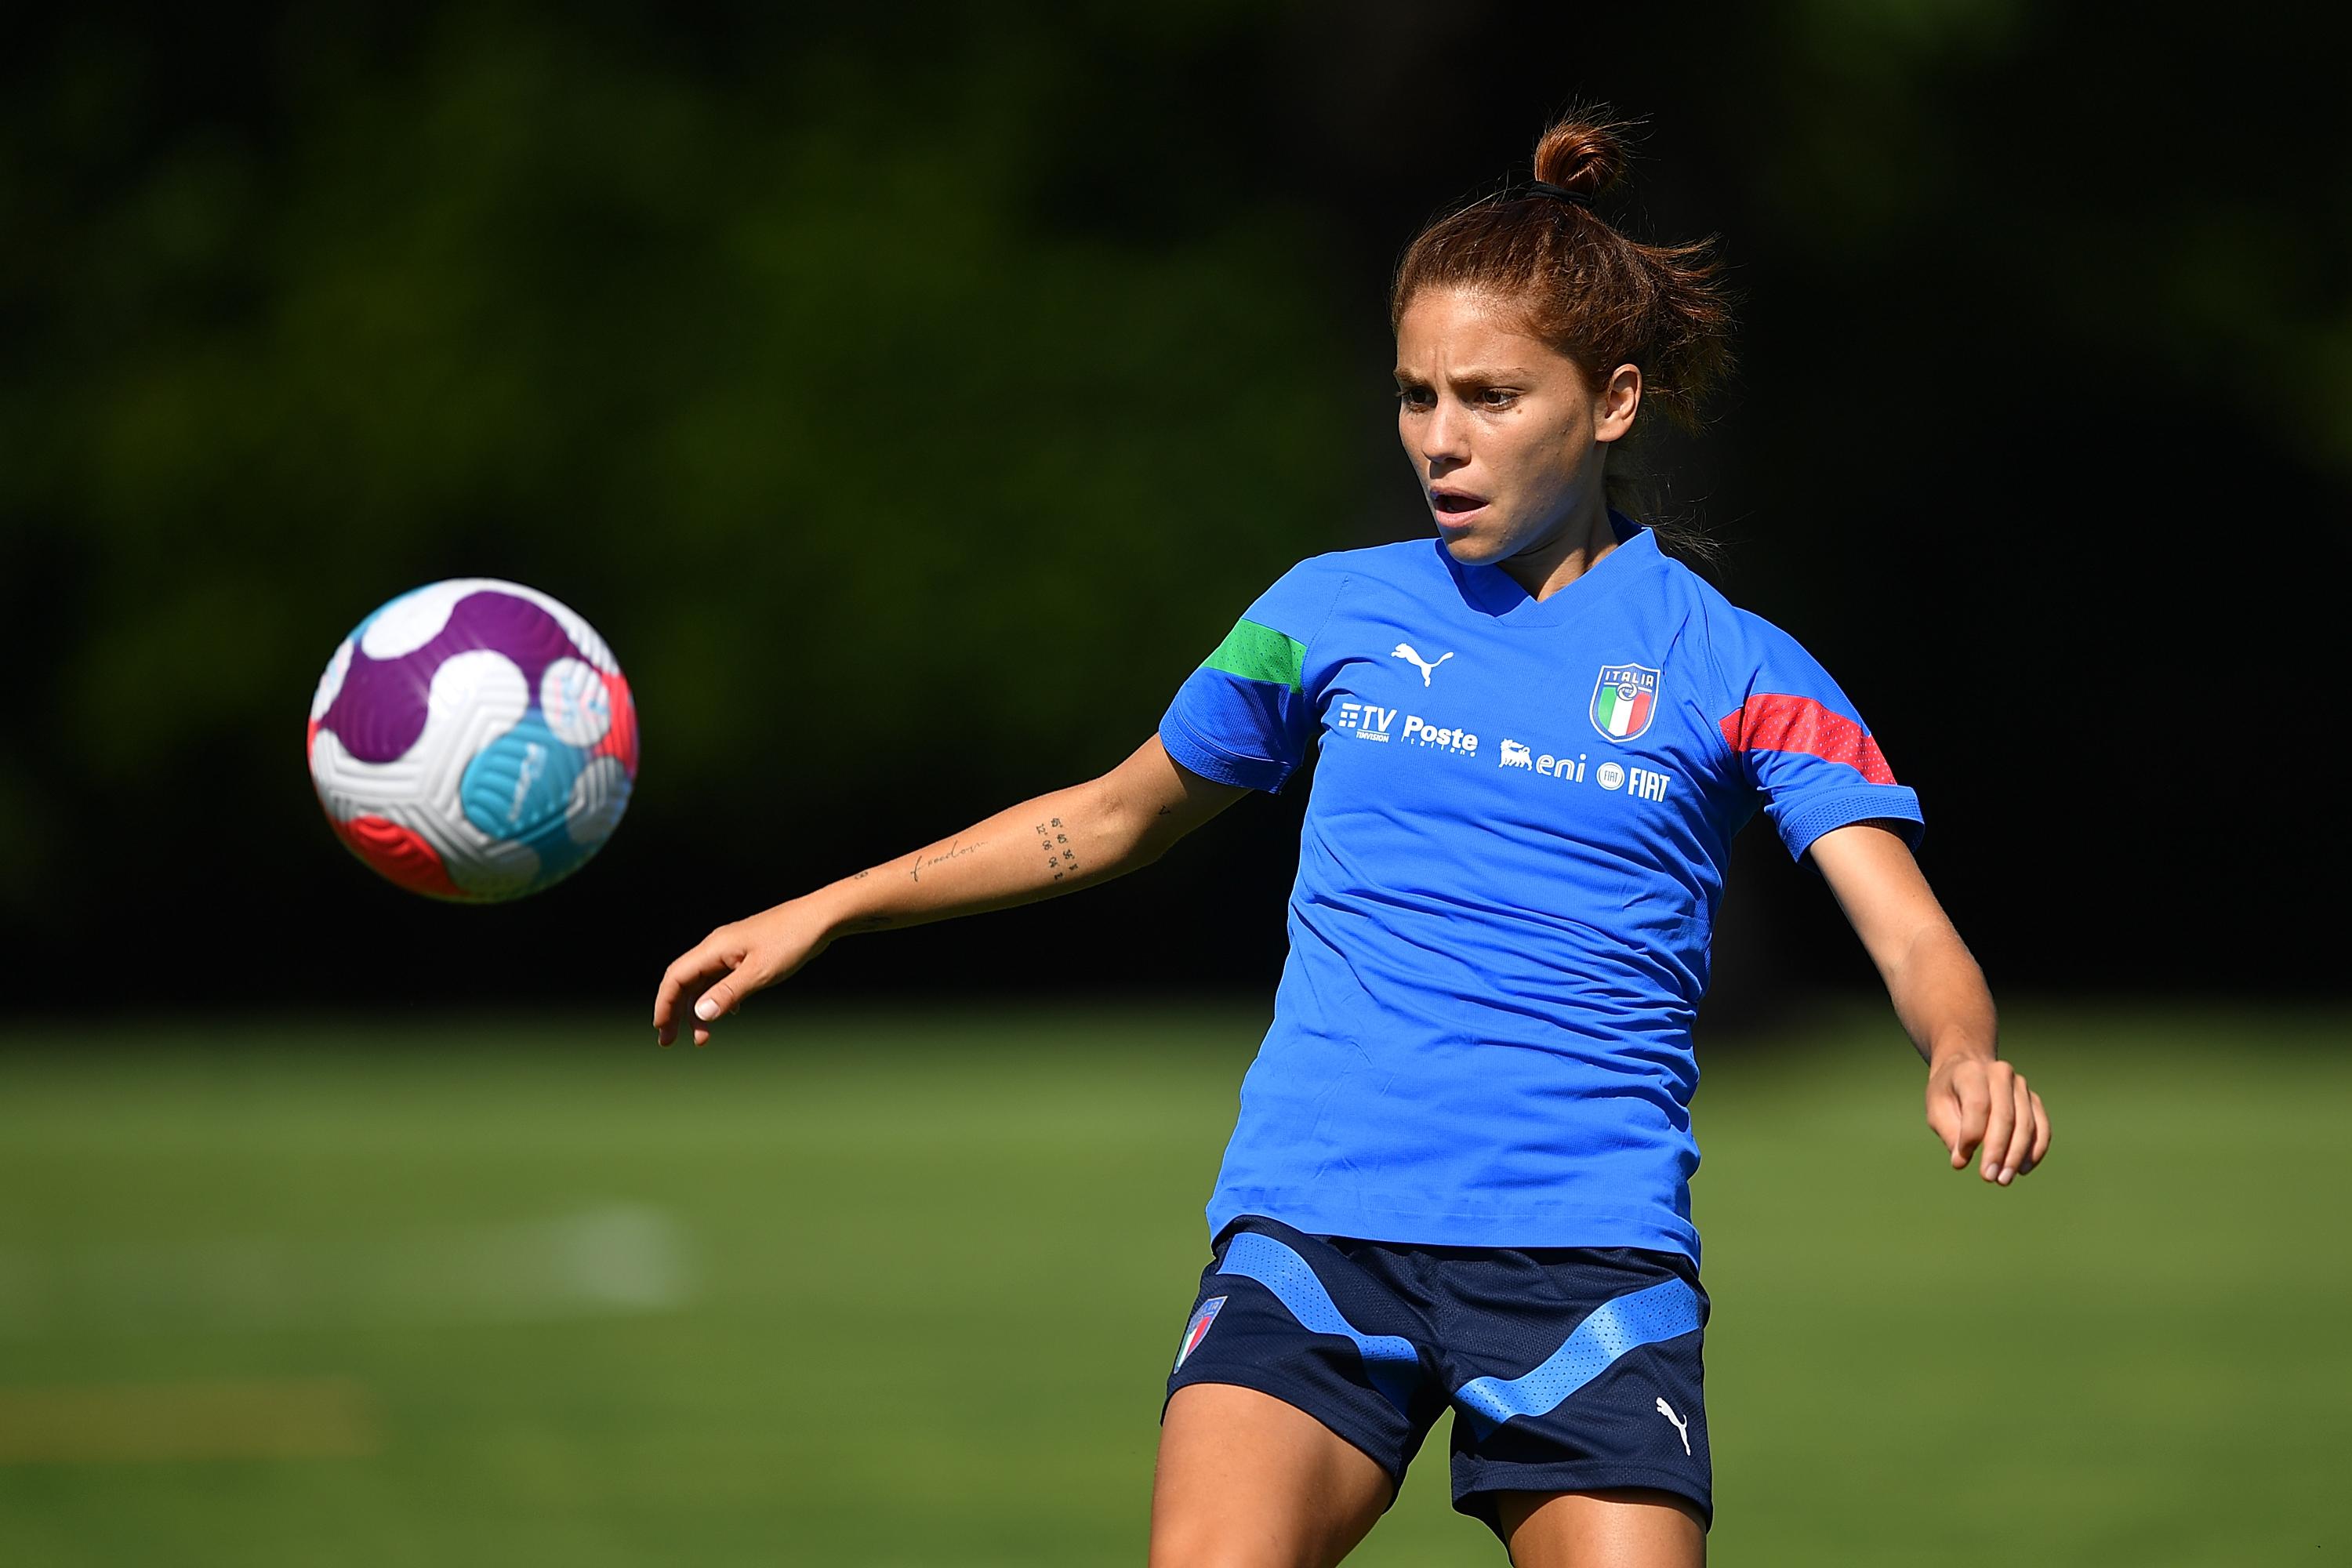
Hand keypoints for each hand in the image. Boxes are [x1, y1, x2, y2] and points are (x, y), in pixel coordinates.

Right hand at [652, 899, 834, 1046]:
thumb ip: (728, 993)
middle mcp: (716, 948)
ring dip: (698, 1010)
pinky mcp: (745, 955)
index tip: (662, 1031)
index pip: (675, 977)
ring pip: (703, 982)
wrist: (820, 919)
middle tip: (671, 1041)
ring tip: (703, 1038)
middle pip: (684, 981)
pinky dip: (717, 998)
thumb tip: (700, 1013)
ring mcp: (730, 951)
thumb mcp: (760, 972)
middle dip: (675, 1012)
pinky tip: (729, 1013)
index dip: (664, 1005)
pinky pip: (720, 979)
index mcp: (714, 948)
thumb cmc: (792, 940)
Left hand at [1925, 1055, 2048, 1185]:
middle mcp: (2000, 1074)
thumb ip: (1948, 1133)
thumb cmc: (1949, 1093)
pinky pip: (2042, 1128)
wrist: (1967, 1068)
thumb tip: (1961, 1161)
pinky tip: (2022, 1169)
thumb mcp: (1936, 1108)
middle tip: (1988, 1177)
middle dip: (1997, 1151)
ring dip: (2017, 1155)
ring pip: (2027, 1124)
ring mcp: (2021, 1086)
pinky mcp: (2033, 1100)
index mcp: (1971, 1071)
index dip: (1971, 1135)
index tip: (1960, 1159)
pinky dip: (2035, 1150)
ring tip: (2004, 1179)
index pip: (1977, 1105)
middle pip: (2005, 1117)